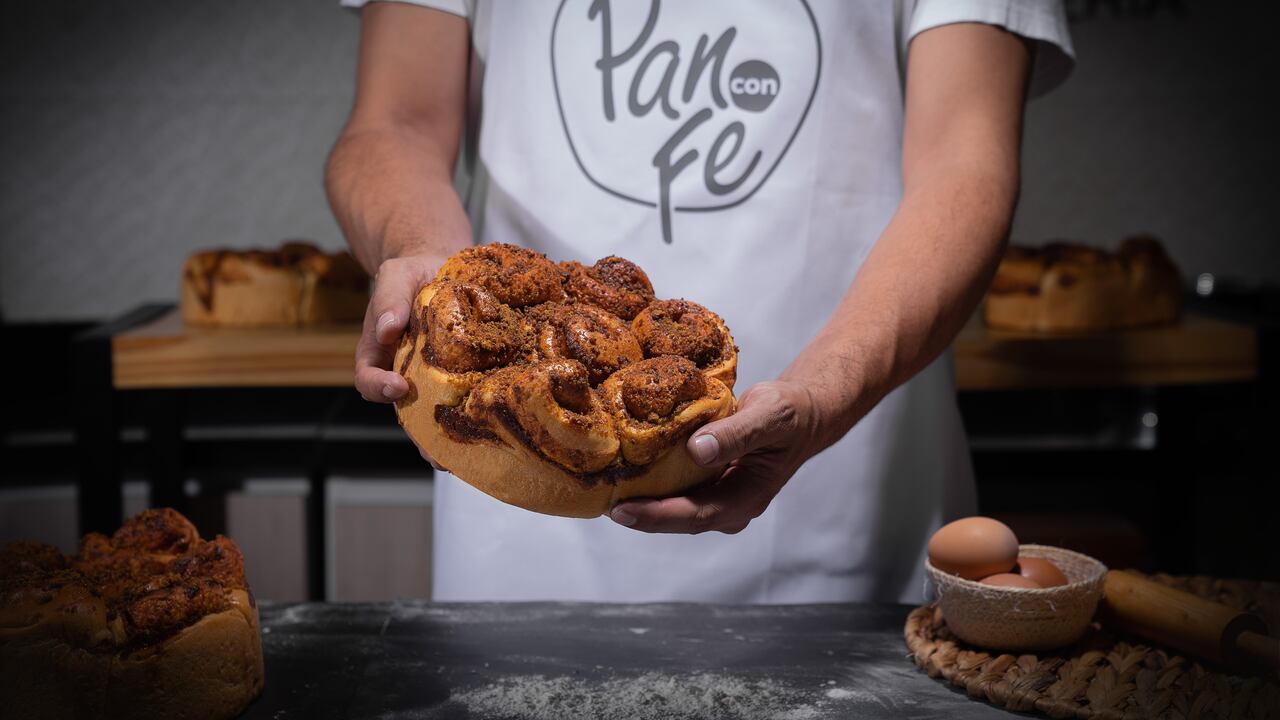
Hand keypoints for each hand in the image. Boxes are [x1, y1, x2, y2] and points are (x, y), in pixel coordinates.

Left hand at [609, 380, 823, 533]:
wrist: (802, 412)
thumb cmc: (790, 413)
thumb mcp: (770, 416)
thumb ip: (737, 434)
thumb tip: (698, 450)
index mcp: (747, 498)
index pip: (695, 515)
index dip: (657, 516)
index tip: (622, 510)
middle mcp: (729, 506)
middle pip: (677, 518)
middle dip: (639, 514)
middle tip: (599, 501)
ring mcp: (717, 496)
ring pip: (673, 505)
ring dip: (641, 499)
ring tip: (602, 487)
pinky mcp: (707, 481)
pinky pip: (675, 486)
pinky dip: (651, 480)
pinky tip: (625, 468)